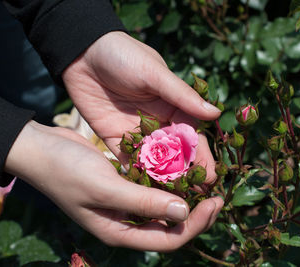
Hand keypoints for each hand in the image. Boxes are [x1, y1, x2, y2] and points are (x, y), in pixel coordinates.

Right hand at [5, 121, 222, 250]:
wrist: (41, 149)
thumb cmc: (67, 171)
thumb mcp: (105, 188)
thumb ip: (143, 203)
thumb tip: (184, 213)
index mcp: (119, 231)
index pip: (167, 239)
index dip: (194, 225)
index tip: (214, 203)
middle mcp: (124, 221)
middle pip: (168, 225)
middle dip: (194, 213)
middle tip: (215, 194)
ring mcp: (123, 202)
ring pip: (161, 205)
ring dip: (182, 195)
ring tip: (203, 181)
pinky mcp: (122, 183)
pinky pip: (150, 186)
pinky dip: (165, 180)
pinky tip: (179, 167)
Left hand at [62, 31, 221, 182]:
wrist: (84, 52)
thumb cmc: (125, 55)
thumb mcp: (154, 73)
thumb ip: (182, 96)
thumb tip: (215, 113)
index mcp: (173, 106)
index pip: (192, 136)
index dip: (202, 156)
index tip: (212, 177)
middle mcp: (158, 123)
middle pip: (176, 154)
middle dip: (186, 175)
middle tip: (196, 198)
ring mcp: (137, 132)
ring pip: (154, 161)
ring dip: (163, 180)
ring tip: (173, 202)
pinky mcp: (115, 137)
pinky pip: (128, 159)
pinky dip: (136, 175)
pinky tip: (143, 193)